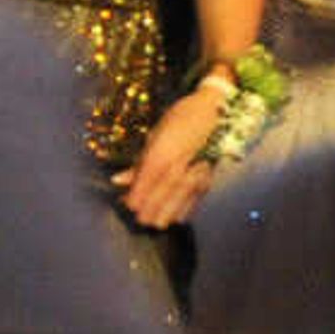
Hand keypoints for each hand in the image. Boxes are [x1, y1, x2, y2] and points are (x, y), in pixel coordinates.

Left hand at [122, 78, 228, 226]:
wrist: (216, 109)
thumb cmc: (180, 118)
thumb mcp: (155, 134)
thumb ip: (139, 161)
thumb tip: (117, 180)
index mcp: (165, 148)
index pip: (148, 176)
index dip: (138, 194)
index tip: (128, 205)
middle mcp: (182, 159)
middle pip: (165, 190)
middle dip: (151, 208)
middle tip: (140, 220)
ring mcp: (198, 166)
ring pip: (180, 196)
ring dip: (167, 212)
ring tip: (155, 223)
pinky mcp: (210, 173)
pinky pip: (196, 196)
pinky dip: (185, 209)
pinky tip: (176, 219)